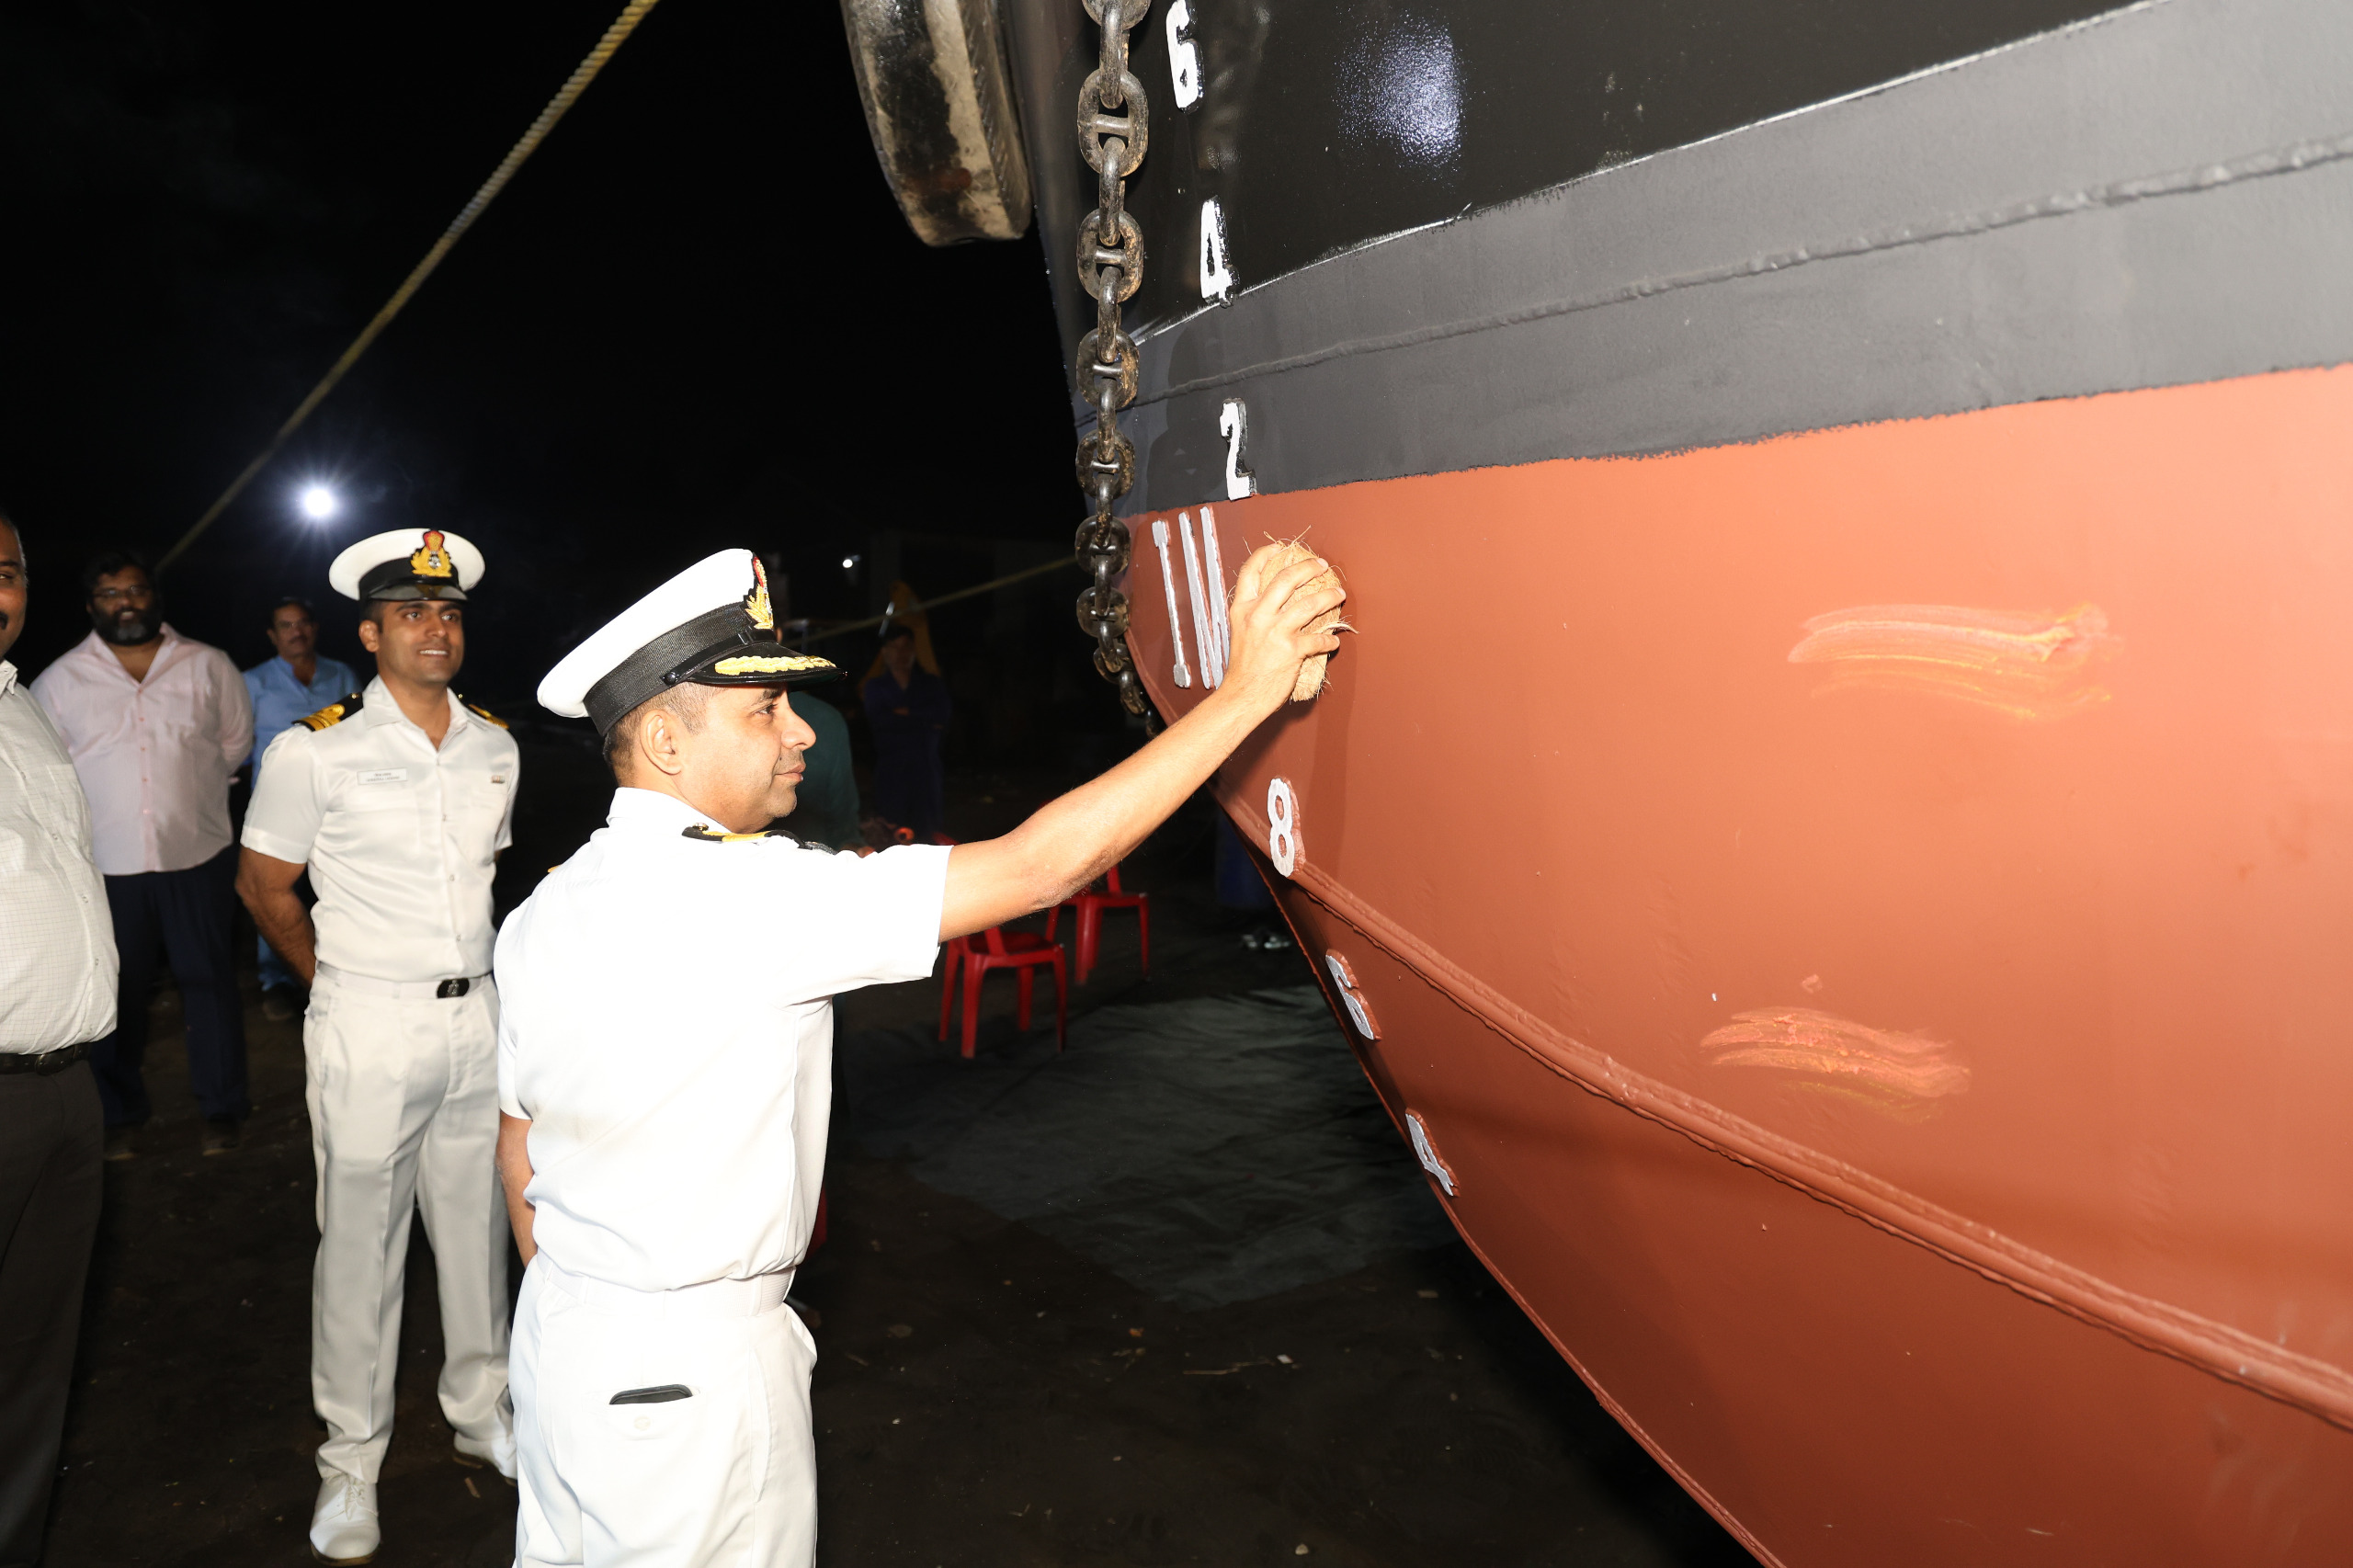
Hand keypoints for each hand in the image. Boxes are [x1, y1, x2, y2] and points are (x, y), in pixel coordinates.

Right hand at [1217, 544, 1345, 718]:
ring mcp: (1275, 632)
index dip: (1266, 555)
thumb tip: (1273, 602)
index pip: (1251, 571)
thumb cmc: (1242, 668)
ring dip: (1329, 596)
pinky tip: (1333, 641)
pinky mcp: (1291, 650)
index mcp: (1242, 609)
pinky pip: (1318, 640)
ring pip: (1310, 604)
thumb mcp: (1239, 632)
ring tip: (1339, 594)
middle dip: (1308, 567)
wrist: (1242, 696)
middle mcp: (1258, 616)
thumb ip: (1253, 614)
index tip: (1280, 548)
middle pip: (1286, 578)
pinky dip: (1329, 640)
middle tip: (1321, 566)